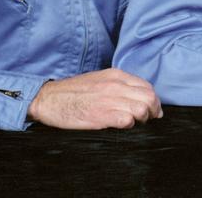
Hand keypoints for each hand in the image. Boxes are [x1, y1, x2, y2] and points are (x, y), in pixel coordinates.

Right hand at [27, 68, 161, 129]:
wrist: (49, 98)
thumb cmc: (73, 91)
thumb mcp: (100, 79)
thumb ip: (118, 84)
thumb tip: (136, 95)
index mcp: (117, 75)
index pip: (147, 86)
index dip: (153, 100)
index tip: (152, 109)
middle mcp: (116, 85)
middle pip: (149, 97)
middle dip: (153, 110)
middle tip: (148, 119)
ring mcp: (109, 100)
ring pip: (142, 108)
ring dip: (143, 118)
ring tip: (135, 123)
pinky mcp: (101, 115)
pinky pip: (127, 119)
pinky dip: (130, 124)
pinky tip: (122, 125)